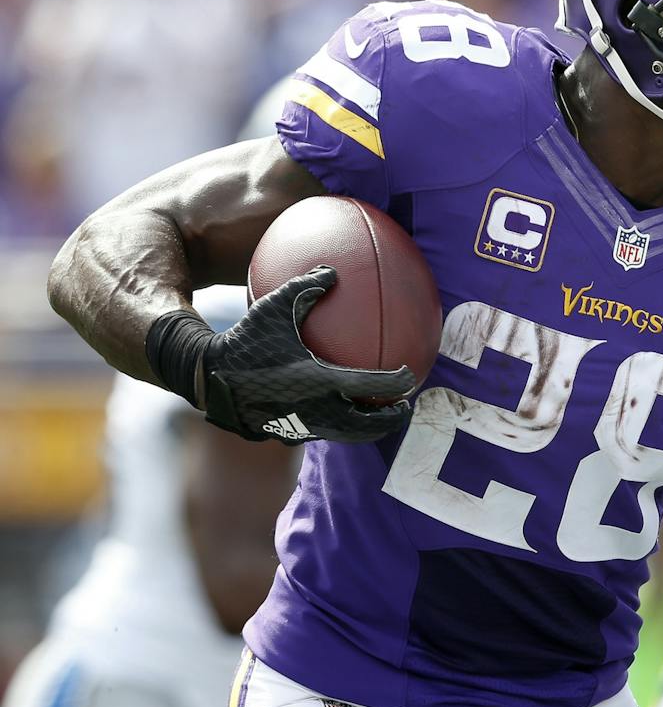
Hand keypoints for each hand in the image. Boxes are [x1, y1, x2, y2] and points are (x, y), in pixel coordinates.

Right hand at [202, 265, 414, 444]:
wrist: (208, 378)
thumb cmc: (243, 339)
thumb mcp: (272, 307)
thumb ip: (304, 287)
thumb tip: (332, 271)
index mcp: (318, 380)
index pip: (370, 386)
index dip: (396, 383)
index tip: (410, 376)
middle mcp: (315, 409)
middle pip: (366, 424)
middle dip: (390, 419)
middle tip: (404, 407)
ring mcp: (301, 426)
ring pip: (347, 435)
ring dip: (369, 428)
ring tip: (381, 417)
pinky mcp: (288, 434)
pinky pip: (324, 434)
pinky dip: (342, 429)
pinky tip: (344, 414)